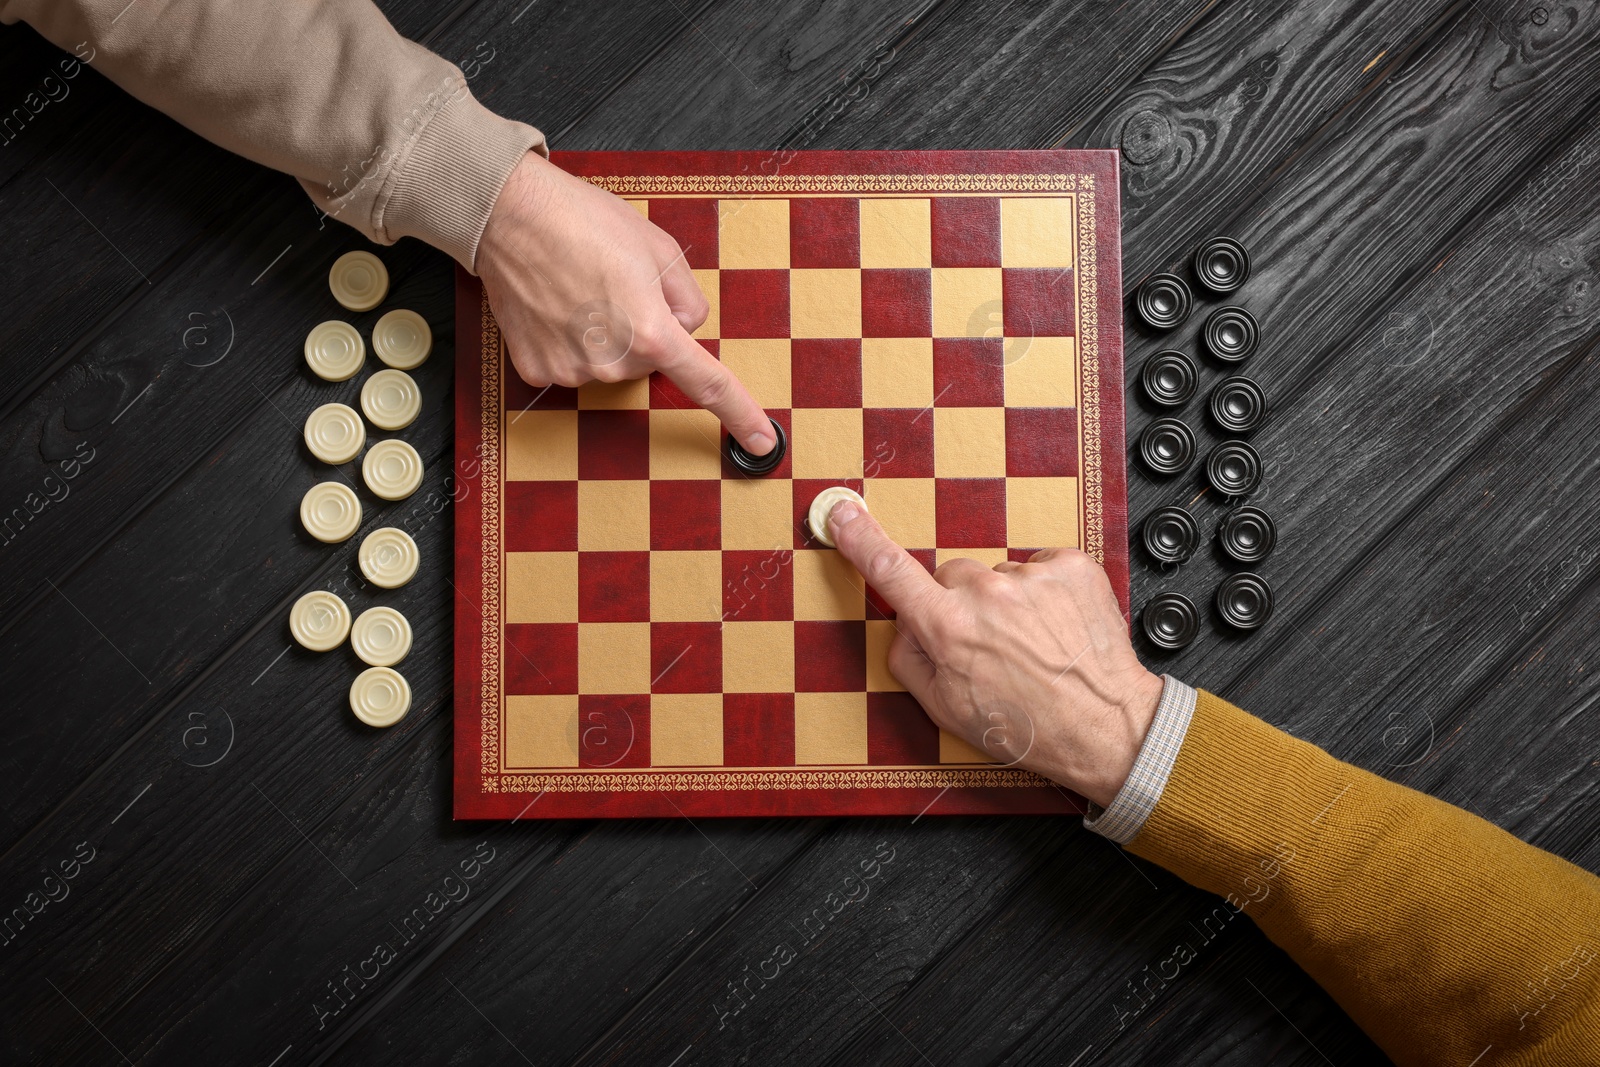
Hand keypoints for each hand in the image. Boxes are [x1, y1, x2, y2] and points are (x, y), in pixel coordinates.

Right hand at [477, 152, 773, 454]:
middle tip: (616, 285)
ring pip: (611, 364)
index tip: (762, 443)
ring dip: (605, 335)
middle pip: (650, 360)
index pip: (707, 383)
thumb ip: (688, 301)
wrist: (510, 214)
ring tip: (580, 288)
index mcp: (651, 332)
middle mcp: (611, 362)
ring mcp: (572, 371)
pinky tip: (556, 305)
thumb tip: (683, 329)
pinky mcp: (539, 370)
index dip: (740, 415)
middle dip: (645, 329)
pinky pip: (574, 364)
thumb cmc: (585, 221)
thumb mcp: (661, 250)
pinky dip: (570, 340)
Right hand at [827, 501, 1162, 807]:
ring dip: (1008, 601)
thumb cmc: (1028, 727)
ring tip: (1032, 644)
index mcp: (948, 629)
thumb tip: (905, 624)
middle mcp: (986, 596)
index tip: (843, 514)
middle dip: (960, 604)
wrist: (1105, 728)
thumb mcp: (945, 709)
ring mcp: (1030, 578)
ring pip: (998, 575)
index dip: (861, 539)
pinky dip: (1045, 593)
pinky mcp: (1070, 568)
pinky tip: (1055, 627)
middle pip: (951, 577)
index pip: (890, 571)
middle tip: (989, 645)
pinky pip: (1039, 567)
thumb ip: (910, 659)